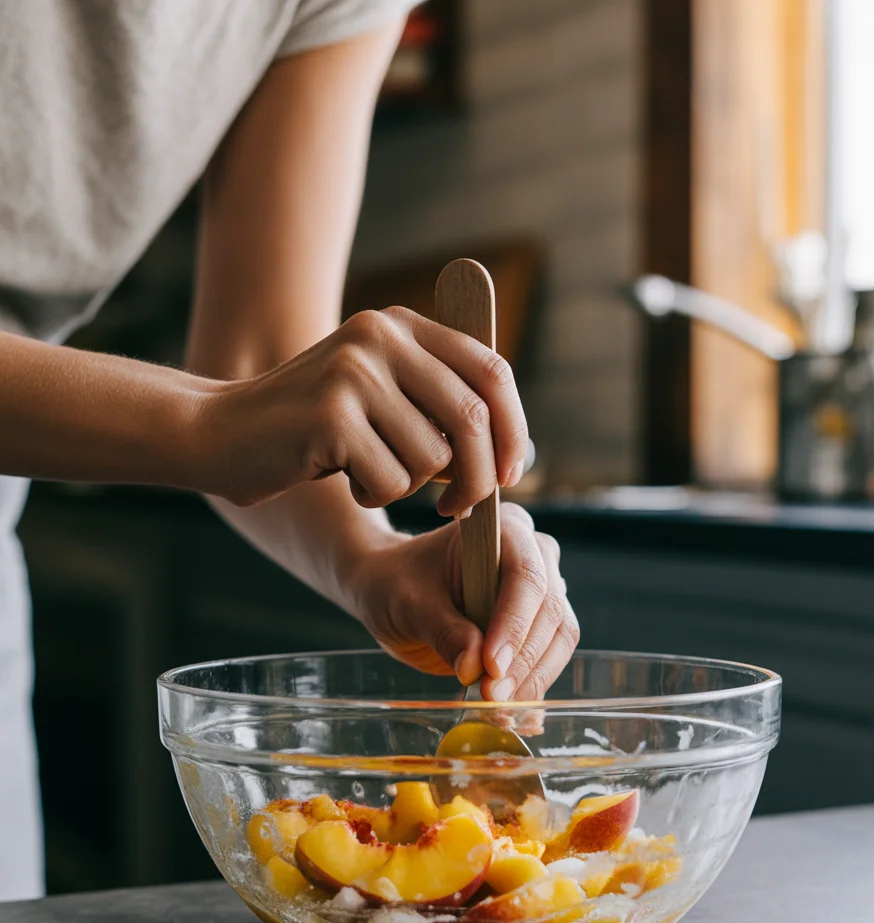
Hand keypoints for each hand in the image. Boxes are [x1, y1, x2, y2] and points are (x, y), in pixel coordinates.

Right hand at [204, 307, 528, 512]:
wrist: (221, 432)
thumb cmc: (315, 430)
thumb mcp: (382, 399)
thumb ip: (438, 406)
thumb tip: (510, 451)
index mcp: (402, 326)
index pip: (492, 373)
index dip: (514, 429)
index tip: (511, 473)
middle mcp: (380, 337)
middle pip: (471, 418)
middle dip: (478, 477)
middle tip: (456, 507)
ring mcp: (353, 372)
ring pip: (432, 457)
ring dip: (408, 486)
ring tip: (367, 471)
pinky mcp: (330, 415)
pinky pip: (390, 480)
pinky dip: (372, 494)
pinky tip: (341, 477)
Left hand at [345, 504, 579, 701]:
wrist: (394, 588)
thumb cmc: (397, 582)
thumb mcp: (408, 603)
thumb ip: (442, 630)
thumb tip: (475, 667)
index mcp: (504, 530)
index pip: (525, 576)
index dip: (514, 623)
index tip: (490, 666)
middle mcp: (534, 555)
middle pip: (550, 609)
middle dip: (523, 658)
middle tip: (490, 695)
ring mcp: (542, 591)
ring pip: (559, 636)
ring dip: (532, 677)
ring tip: (496, 706)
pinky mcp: (539, 625)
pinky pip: (549, 656)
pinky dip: (531, 684)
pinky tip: (509, 708)